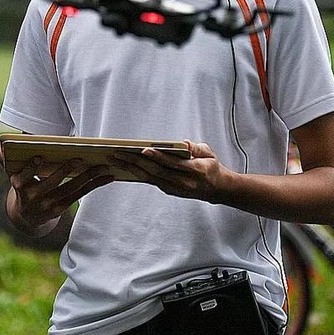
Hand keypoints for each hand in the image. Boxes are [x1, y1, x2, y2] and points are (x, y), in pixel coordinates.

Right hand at [0, 134, 113, 235]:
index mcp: (18, 185)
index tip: (39, 156)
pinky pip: (80, 195)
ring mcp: (48, 205)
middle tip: (78, 158)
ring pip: (70, 190)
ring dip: (87, 178)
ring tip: (101, 166)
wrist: (26, 218)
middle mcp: (32, 198)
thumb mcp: (10, 173)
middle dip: (64, 171)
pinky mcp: (62, 208)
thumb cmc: (20, 186)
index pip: (23, 176)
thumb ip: (1, 156)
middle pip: (50, 183)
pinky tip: (107, 176)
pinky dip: (94, 185)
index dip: (31, 168)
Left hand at [109, 140, 228, 201]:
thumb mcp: (209, 153)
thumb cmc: (211, 166)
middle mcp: (183, 182)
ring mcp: (175, 188)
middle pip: (156, 171)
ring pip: (150, 177)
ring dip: (131, 168)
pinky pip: (150, 181)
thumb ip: (196, 148)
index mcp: (195, 170)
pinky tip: (124, 166)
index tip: (143, 149)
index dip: (158, 157)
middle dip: (136, 162)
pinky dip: (136, 173)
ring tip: (116, 159)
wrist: (217, 189)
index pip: (173, 163)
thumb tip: (182, 144)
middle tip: (119, 153)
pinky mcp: (169, 190)